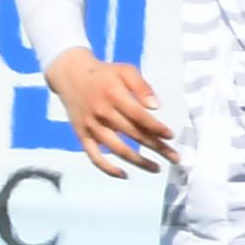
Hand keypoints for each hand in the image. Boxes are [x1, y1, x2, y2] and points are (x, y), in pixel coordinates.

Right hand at [48, 50, 175, 177]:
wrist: (70, 74)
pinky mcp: (82, 135)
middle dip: (156, 147)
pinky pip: (94, 156)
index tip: (170, 136)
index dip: (156, 127)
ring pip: (117, 149)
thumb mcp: (124, 70)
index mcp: (114, 95)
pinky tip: (124, 174)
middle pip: (133, 134)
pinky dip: (108, 168)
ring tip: (156, 168)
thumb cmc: (103, 73)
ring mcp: (91, 126)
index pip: (138, 116)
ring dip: (138, 161)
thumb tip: (155, 106)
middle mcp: (102, 112)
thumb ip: (141, 86)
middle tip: (174, 158)